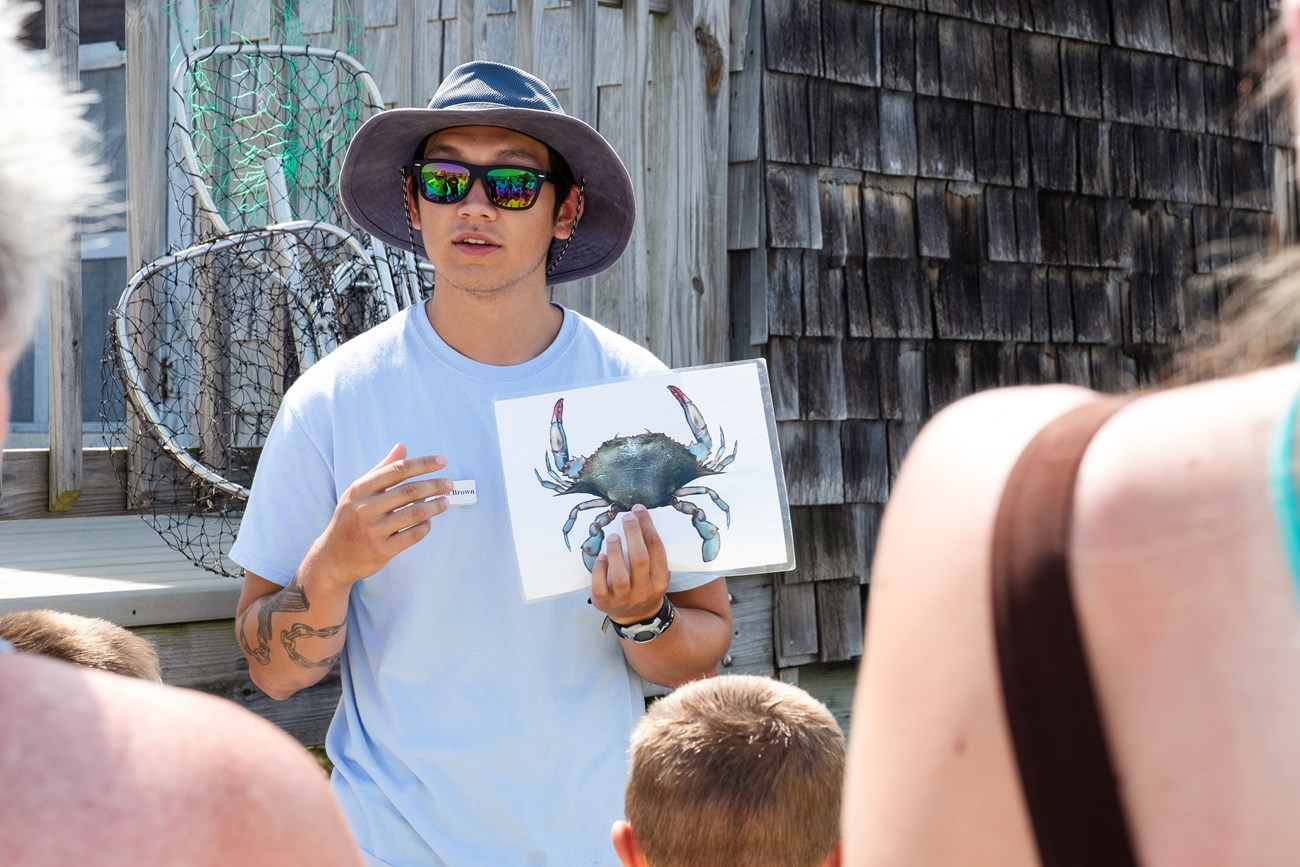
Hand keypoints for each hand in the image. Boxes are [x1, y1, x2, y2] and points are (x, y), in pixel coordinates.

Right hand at [305, 444, 451, 588]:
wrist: (332, 558)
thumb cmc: (350, 519)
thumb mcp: (358, 492)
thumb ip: (382, 470)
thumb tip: (402, 447)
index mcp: (360, 489)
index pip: (397, 470)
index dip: (423, 464)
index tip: (443, 461)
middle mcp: (365, 508)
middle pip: (409, 491)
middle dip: (434, 485)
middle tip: (450, 484)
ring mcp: (373, 531)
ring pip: (414, 514)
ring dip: (434, 506)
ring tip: (445, 502)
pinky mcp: (381, 550)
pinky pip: (412, 535)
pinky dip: (425, 527)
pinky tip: (429, 522)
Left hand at [591, 505, 670, 624]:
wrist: (638, 616)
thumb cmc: (645, 585)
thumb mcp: (655, 573)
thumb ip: (649, 553)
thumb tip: (637, 518)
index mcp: (660, 580)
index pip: (656, 548)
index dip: (647, 526)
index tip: (639, 510)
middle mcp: (644, 591)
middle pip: (639, 559)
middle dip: (633, 533)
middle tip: (627, 516)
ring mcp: (624, 599)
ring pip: (620, 575)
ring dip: (615, 551)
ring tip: (612, 536)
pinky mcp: (604, 603)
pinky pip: (600, 586)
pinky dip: (599, 569)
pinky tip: (600, 557)